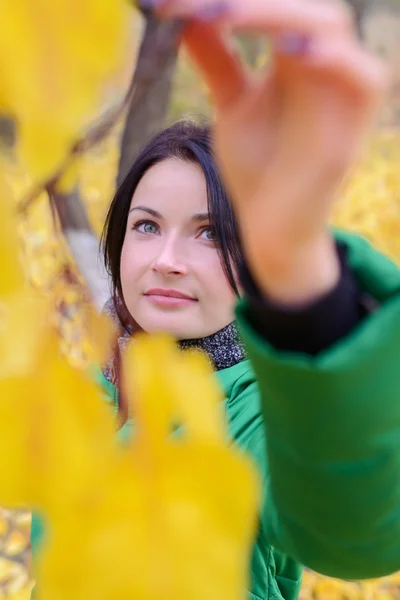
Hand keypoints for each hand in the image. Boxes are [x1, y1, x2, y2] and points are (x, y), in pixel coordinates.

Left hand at [156, 0, 388, 303]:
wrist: (268, 229)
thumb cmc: (257, 170)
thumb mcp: (232, 106)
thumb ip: (217, 58)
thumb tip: (186, 13)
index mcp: (294, 60)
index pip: (272, 6)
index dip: (229, 0)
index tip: (168, 6)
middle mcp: (322, 69)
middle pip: (302, 6)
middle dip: (250, 2)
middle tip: (197, 6)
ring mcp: (339, 98)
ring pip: (330, 28)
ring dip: (281, 14)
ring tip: (227, 14)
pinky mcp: (348, 132)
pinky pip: (362, 78)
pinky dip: (331, 58)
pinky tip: (287, 50)